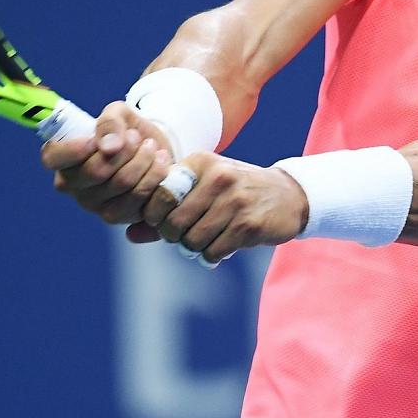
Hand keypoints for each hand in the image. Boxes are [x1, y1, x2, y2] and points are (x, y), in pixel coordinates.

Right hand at [41, 100, 176, 224]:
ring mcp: (93, 204)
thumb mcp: (119, 114)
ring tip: (151, 147)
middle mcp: (72, 184)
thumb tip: (108, 146)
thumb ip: (110, 123)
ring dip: (143, 160)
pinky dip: (154, 176)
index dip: (73, 149)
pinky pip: (138, 200)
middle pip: (95, 171)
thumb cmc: (127, 131)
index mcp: (64, 157)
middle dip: (124, 150)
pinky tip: (160, 163)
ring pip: (121, 184)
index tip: (96, 139)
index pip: (52, 157)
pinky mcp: (117, 216)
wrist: (154, 150)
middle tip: (136, 137)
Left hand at [131, 153, 308, 264]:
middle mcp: (217, 177)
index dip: (156, 217)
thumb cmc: (235, 193)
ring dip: (194, 248)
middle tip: (186, 236)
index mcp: (200, 162)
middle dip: (174, 237)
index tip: (165, 223)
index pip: (160, 195)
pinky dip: (212, 255)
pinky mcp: (249, 224)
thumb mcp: (202, 190)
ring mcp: (235, 200)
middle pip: (173, 222)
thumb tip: (130, 235)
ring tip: (206, 240)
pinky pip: (214, 251)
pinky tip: (222, 246)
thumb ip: (165, 210)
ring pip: (192, 240)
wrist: (287, 195)